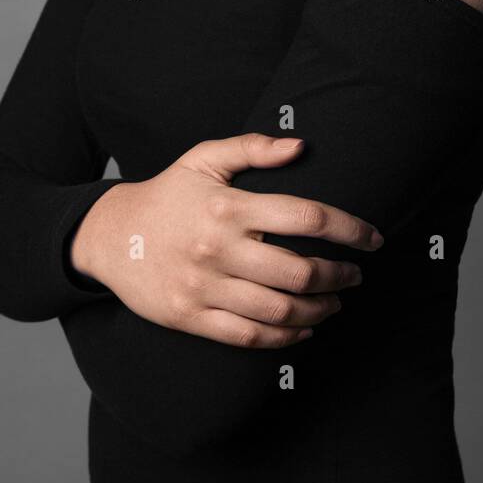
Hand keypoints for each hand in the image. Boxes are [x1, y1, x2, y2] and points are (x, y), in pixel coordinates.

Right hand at [69, 133, 381, 347]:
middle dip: (340, 276)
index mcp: (228, 206)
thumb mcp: (203, 159)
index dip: (349, 229)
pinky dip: (285, 336)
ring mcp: (204, 287)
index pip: (305, 218)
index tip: (373, 239)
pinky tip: (303, 327)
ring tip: (336, 302)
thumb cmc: (166, 194)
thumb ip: (252, 148)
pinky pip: (249, 335)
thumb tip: (301, 145)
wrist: (110, 236)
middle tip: (356, 274)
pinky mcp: (191, 317)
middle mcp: (218, 248)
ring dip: (320, 310)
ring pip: (279, 309)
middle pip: (299, 271)